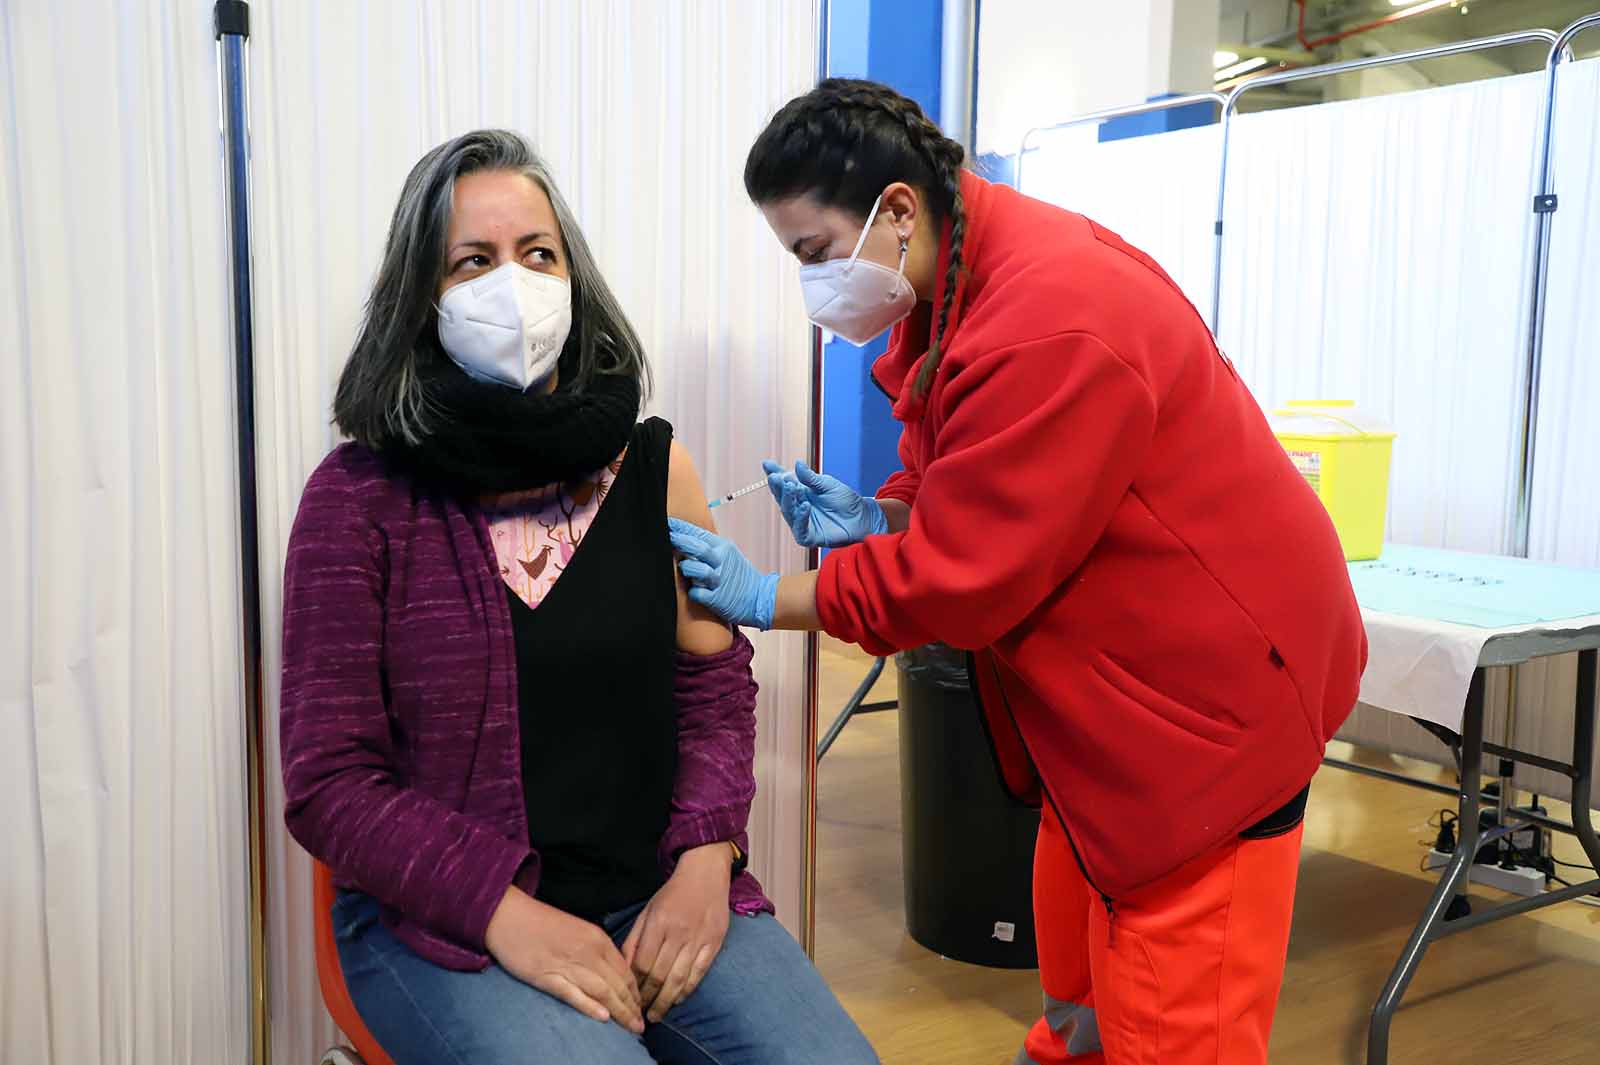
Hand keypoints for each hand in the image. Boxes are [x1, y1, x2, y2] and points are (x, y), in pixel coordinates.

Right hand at [485, 887, 644, 1033]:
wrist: (509, 915)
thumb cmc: (543, 923)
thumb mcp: (579, 930)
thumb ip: (597, 949)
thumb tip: (613, 973)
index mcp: (597, 938)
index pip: (625, 970)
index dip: (636, 992)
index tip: (640, 1007)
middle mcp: (588, 951)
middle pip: (618, 984)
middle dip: (632, 1007)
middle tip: (640, 1026)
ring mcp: (568, 964)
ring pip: (602, 991)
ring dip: (620, 1011)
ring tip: (630, 1028)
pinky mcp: (547, 976)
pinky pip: (573, 994)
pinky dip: (589, 1006)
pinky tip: (603, 1018)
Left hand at [622, 844, 732, 1021]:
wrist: (706, 874)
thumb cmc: (673, 893)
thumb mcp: (647, 911)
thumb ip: (635, 939)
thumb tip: (624, 968)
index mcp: (658, 924)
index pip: (643, 964)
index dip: (634, 985)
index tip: (628, 998)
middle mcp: (678, 933)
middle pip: (660, 975)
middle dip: (647, 999)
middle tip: (639, 1015)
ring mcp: (698, 939)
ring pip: (679, 979)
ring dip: (666, 1001)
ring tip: (655, 1015)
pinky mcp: (714, 943)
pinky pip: (699, 973)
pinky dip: (687, 990)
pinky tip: (677, 1001)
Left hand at [668, 518, 779, 629]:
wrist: (761, 598)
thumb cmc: (740, 577)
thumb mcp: (728, 554)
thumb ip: (709, 547)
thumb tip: (683, 539)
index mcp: (723, 548)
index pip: (699, 533)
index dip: (681, 528)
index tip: (666, 523)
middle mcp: (721, 562)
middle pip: (698, 548)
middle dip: (679, 541)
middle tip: (664, 536)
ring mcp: (719, 580)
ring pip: (697, 570)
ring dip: (687, 568)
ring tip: (684, 569)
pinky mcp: (717, 599)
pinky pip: (698, 593)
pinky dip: (693, 592)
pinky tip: (692, 591)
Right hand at [762, 460, 887, 547]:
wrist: (863, 517)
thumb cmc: (846, 501)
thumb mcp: (828, 484)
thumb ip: (811, 478)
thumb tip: (797, 465)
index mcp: (801, 493)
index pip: (784, 483)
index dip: (775, 474)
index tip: (767, 465)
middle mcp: (798, 508)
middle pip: (783, 498)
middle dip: (779, 487)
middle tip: (778, 477)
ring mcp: (803, 523)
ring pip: (788, 513)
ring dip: (788, 500)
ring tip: (791, 488)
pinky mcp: (811, 537)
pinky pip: (800, 530)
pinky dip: (800, 519)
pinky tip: (804, 506)